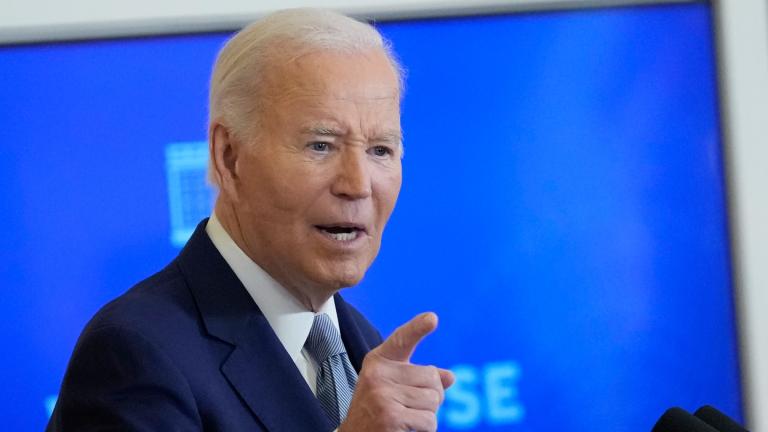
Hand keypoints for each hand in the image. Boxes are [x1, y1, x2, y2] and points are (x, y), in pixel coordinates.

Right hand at [339, 312, 454, 431]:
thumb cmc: (376, 413)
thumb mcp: (393, 388)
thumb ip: (419, 380)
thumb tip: (449, 377)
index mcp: (378, 362)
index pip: (401, 340)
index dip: (417, 328)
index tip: (432, 318)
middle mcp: (378, 374)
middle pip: (432, 378)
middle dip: (431, 397)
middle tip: (409, 408)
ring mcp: (383, 395)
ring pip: (433, 401)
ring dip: (427, 416)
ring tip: (405, 419)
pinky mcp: (391, 416)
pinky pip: (429, 421)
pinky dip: (424, 430)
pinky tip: (405, 430)